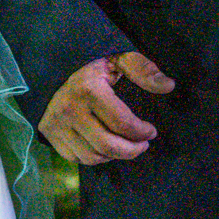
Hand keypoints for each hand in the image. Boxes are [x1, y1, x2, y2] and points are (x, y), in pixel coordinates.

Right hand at [39, 51, 174, 164]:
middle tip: (143, 145)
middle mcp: (70, 110)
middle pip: (107, 146)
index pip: (122, 123)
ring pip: (92, 157)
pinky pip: (77, 158)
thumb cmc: (92, 65)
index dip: (142, 132)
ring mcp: (57, 124)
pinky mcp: (50, 134)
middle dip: (132, 150)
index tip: (151, 131)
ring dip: (114, 156)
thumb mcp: (118, 59)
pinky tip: (104, 146)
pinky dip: (95, 157)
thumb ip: (142, 69)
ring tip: (125, 145)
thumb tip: (169, 85)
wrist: (52, 68)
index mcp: (88, 90)